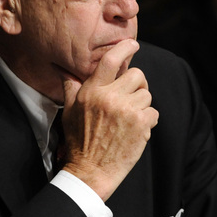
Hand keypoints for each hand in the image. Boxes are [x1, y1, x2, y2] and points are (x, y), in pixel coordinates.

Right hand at [61, 39, 158, 200]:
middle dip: (136, 85)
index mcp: (92, 91)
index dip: (125, 48)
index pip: (111, 60)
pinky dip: (147, 121)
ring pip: (147, 95)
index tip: (133, 44)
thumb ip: (71, 87)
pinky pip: (153, 112)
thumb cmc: (78, 141)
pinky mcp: (141, 125)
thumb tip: (62, 69)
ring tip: (128, 119)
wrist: (90, 171)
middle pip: (137, 75)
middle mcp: (110, 97)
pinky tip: (134, 130)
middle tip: (129, 97)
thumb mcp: (69, 111)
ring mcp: (127, 111)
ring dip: (141, 105)